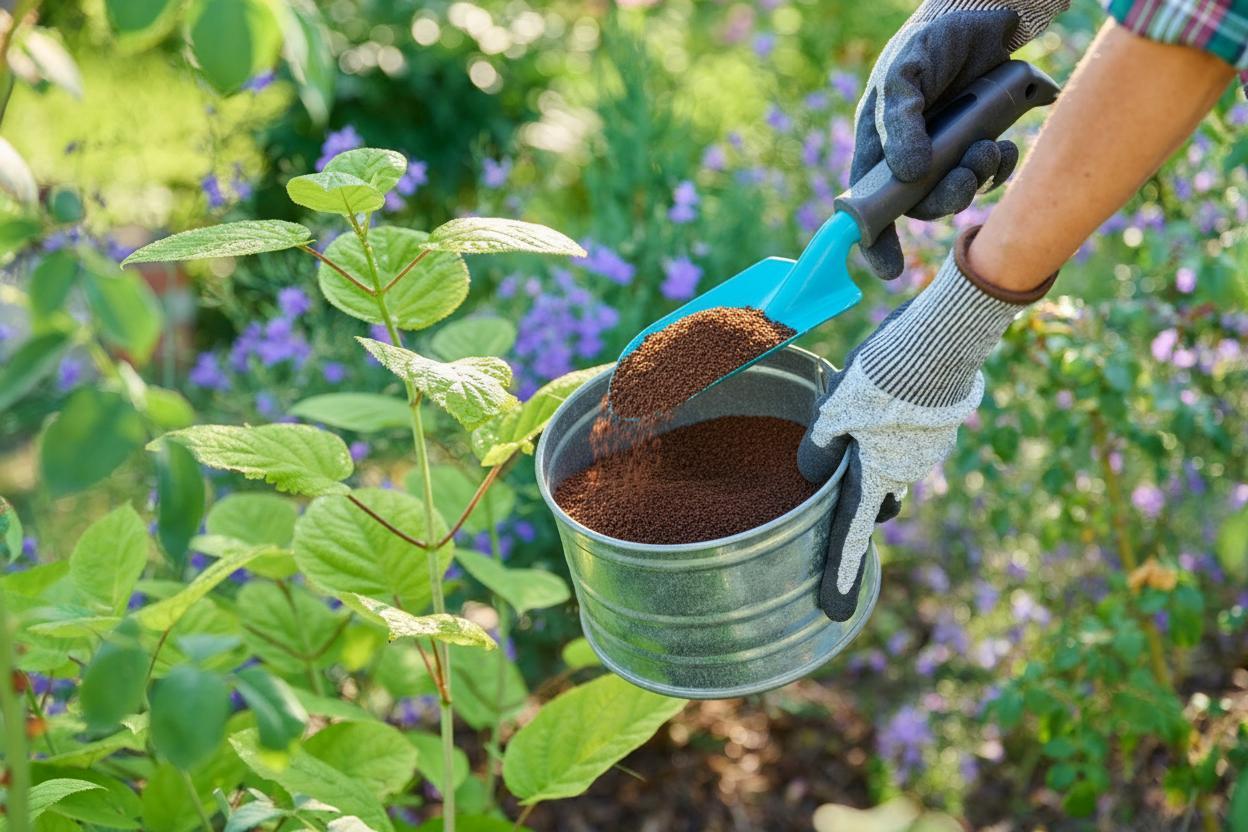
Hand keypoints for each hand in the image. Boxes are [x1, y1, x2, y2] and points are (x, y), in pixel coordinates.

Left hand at [798, 227, 1054, 620]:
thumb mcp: (835, 410)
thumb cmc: (883, 377)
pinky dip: (888, 425)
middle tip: (840, 468)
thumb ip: (819, 447)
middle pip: (872, 495)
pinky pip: (905, 435)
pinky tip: (881, 392)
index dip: (840, 571)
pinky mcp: (938, 423)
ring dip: (871, 449)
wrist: (942, 338)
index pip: (852, 534)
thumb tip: (811, 474)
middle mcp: (905, 471)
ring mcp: (928, 449)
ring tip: (857, 409)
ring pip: (888, 461)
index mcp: (877, 476)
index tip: (833, 609)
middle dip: (858, 492)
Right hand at [853, 8, 1022, 278]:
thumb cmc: (931, 41)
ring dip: (975, 180)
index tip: (888, 268)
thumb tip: (907, 174)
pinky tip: (1005, 145)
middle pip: (919, 206)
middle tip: (966, 173)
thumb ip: (900, 121)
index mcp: (879, 145)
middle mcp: (909, 157)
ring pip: (956, 193)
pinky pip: (989, 176)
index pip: (867, 205)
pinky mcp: (980, 145)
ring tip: (988, 147)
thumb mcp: (905, 72)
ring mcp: (946, 154)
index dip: (874, 241)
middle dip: (945, 199)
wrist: (982, 15)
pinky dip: (1000, 168)